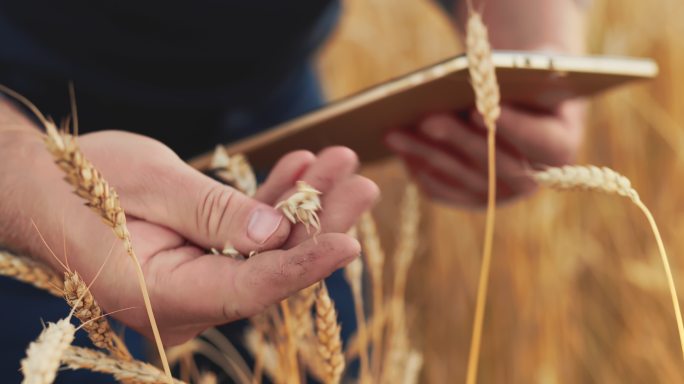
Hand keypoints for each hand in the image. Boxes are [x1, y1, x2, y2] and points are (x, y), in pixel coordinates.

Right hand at [9, 130, 377, 344]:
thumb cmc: (79, 182)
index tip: (349, 243)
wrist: (42, 186)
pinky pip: (245, 237)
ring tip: (340, 163)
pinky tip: (301, 167)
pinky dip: (273, 203)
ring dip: (303, 206)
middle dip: (318, 226)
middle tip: (360, 184)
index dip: (301, 268)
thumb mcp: (149, 185)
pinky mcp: (200, 261)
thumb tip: (272, 233)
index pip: (246, 290)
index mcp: (159, 295)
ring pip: (263, 250)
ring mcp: (193, 283)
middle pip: (267, 270)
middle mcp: (182, 301)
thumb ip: (212, 212)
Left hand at [384, 101, 584, 206]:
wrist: (519, 111)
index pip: (539, 142)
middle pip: (494, 164)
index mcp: (559, 147)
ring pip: (461, 179)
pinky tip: (399, 150)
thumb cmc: (523, 84)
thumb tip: (478, 82)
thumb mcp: (528, 76)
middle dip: (457, 140)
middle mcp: (533, 181)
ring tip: (394, 133)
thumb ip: (515, 83)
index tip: (481, 111)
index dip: (511, 128)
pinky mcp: (472, 202)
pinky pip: (443, 191)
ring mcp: (501, 197)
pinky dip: (420, 169)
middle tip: (426, 119)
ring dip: (425, 155)